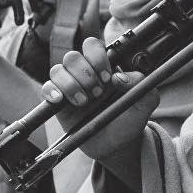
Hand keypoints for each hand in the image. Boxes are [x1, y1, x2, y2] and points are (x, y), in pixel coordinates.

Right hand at [43, 37, 157, 159]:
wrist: (117, 146)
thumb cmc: (129, 120)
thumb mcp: (145, 102)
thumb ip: (141, 83)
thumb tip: (119, 76)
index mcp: (104, 67)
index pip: (93, 46)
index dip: (97, 56)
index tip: (108, 77)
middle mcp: (85, 73)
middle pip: (73, 56)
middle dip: (85, 73)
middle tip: (98, 92)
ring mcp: (70, 86)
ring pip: (58, 69)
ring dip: (71, 84)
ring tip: (84, 101)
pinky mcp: (57, 102)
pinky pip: (47, 87)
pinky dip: (52, 91)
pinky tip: (61, 101)